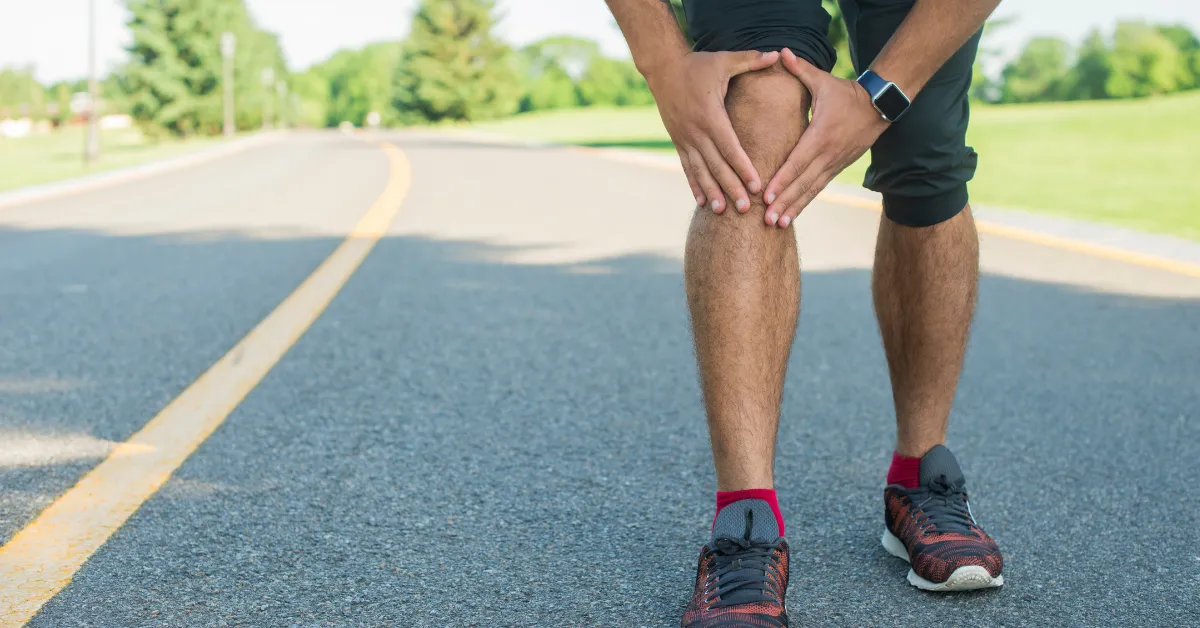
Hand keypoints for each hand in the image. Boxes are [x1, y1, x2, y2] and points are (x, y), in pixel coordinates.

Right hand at [648, 50, 779, 213]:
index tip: (756, 185)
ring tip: (722, 211)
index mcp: (710, 115)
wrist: (662, 68)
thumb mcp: (724, 60)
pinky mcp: (678, 141)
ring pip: (700, 170)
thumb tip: (776, 54)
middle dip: (731, 187)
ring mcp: (685, 138)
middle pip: (716, 165)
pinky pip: (688, 167)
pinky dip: (694, 184)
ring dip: (712, 192)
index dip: (743, 167)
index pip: (730, 146)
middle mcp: (696, 131)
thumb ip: (750, 60)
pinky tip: (701, 202)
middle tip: (745, 209)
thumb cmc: (698, 64)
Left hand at [762, 48, 890, 227]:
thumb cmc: (846, 91)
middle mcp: (827, 154)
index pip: (798, 161)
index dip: (782, 180)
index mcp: (821, 135)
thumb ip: (800, 69)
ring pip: (811, 190)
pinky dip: (805, 202)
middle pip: (803, 183)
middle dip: (784, 202)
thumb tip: (781, 51)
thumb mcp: (823, 80)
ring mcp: (834, 163)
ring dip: (794, 208)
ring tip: (777, 225)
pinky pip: (818, 188)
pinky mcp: (837, 168)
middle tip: (766, 220)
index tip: (768, 196)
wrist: (880, 105)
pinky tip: (792, 216)